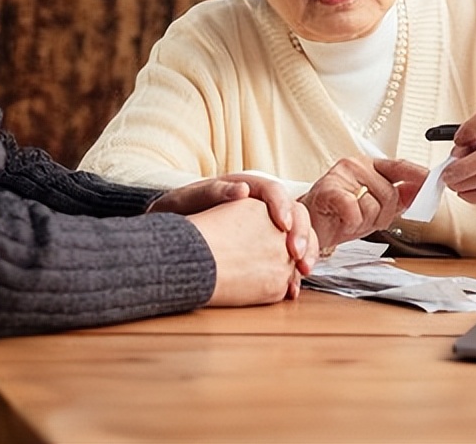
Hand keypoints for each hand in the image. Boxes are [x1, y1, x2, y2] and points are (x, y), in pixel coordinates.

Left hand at [186, 198, 318, 305]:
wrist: (169, 236)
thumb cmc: (177, 213)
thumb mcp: (189, 200)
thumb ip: (215, 192)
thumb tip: (243, 189)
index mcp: (247, 188)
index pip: (274, 191)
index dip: (282, 207)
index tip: (282, 226)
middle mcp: (262, 206)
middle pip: (294, 212)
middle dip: (300, 233)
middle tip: (297, 256)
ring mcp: (266, 228)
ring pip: (298, 235)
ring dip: (306, 252)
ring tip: (303, 271)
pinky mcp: (265, 248)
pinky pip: (287, 257)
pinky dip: (293, 271)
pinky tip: (292, 287)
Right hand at [297, 158, 426, 249]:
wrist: (308, 228)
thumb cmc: (339, 217)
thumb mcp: (375, 209)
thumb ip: (398, 199)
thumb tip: (421, 191)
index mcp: (368, 166)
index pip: (400, 166)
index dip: (418, 176)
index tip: (433, 183)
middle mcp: (356, 165)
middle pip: (390, 194)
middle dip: (382, 215)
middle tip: (364, 220)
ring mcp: (341, 175)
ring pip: (374, 205)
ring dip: (365, 222)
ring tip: (350, 220)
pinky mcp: (328, 189)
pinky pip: (355, 211)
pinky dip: (352, 222)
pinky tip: (342, 221)